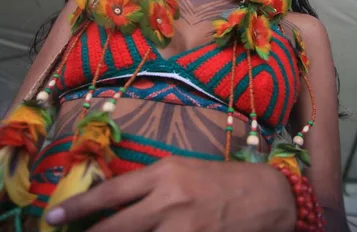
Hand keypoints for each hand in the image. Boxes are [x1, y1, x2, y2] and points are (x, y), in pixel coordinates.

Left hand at [46, 156, 295, 231]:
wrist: (265, 195)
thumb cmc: (219, 180)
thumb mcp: (181, 171)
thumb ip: (149, 186)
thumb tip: (113, 204)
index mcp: (163, 173)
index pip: (110, 192)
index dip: (77, 207)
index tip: (52, 218)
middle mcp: (168, 200)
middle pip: (114, 228)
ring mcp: (182, 229)